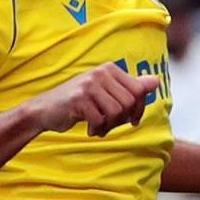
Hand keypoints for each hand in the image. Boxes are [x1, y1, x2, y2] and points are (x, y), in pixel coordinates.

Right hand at [31, 63, 159, 138]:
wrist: (44, 110)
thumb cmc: (77, 103)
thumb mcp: (105, 92)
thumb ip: (130, 87)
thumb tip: (155, 82)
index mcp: (109, 69)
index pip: (138, 90)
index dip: (138, 109)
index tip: (131, 120)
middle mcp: (100, 73)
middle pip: (128, 102)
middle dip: (122, 119)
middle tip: (109, 125)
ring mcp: (89, 85)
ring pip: (116, 111)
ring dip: (109, 126)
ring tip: (99, 127)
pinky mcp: (79, 99)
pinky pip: (100, 119)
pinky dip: (97, 129)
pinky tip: (89, 129)